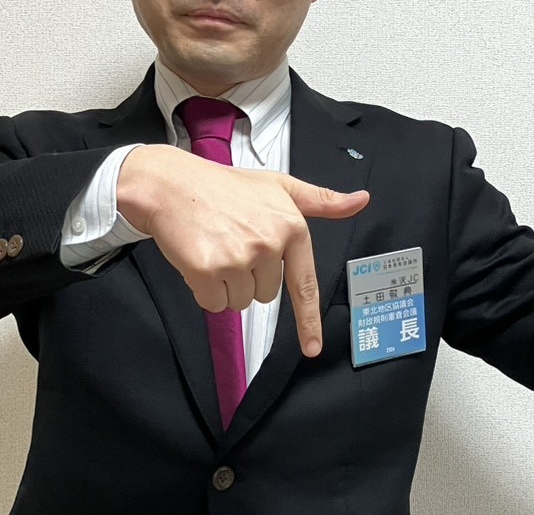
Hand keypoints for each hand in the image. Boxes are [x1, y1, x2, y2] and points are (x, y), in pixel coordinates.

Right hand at [117, 144, 368, 356]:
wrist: (173, 184)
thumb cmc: (226, 187)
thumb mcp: (279, 186)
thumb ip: (320, 200)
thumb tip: (360, 201)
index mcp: (291, 226)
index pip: (304, 283)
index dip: (309, 320)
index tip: (313, 348)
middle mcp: (269, 243)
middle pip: (266, 294)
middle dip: (249, 276)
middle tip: (233, 242)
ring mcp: (238, 258)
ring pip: (239, 302)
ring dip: (226, 283)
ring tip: (216, 246)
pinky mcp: (207, 270)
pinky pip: (213, 303)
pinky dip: (204, 288)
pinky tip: (199, 257)